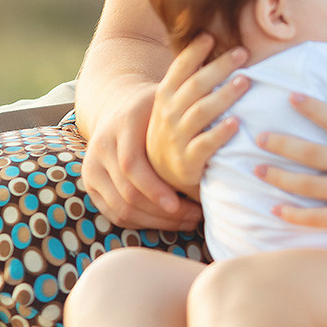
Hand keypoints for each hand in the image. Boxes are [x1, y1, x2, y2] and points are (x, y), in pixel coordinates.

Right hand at [80, 80, 202, 231]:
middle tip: (196, 217)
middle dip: (163, 213)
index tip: (181, 204)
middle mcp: (101, 147)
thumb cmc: (155, 107)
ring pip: (121, 209)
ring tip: (189, 221)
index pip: (132, 164)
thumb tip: (235, 120)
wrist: (119, 107)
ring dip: (157, 222)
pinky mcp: (91, 185)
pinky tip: (170, 223)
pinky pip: (115, 215)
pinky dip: (143, 223)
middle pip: (127, 193)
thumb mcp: (169, 103)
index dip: (155, 188)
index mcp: (122, 126)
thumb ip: (192, 112)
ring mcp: (92, 168)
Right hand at [147, 34, 250, 197]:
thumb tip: (217, 46)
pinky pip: (205, 144)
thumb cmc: (176, 130)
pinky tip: (236, 123)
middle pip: (195, 85)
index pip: (179, 68)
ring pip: (201, 111)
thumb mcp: (175, 104)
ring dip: (224, 95)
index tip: (210, 36)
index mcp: (166, 96)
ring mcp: (177, 137)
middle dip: (219, 67)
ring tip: (245, 81)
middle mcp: (168, 114)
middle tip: (242, 53)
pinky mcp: (188, 161)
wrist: (160, 175)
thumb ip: (191, 81)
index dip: (193, 51)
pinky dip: (220, 133)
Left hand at [256, 95, 326, 248]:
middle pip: (311, 152)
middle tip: (258, 135)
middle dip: (281, 143)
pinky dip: (294, 215)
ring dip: (278, 177)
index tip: (291, 95)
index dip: (313, 107)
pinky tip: (275, 210)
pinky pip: (317, 218)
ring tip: (256, 169)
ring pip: (306, 184)